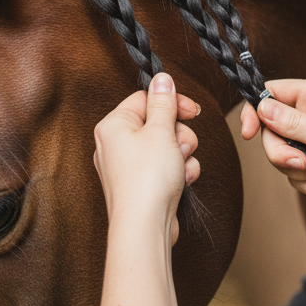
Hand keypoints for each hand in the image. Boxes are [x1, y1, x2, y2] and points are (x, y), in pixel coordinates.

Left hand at [93, 74, 200, 242]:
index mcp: (113, 125)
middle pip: (158, 122)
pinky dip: (179, 171)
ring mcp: (129, 166)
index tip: (191, 110)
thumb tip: (162, 79)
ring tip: (181, 167)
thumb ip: (164, 102)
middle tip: (182, 145)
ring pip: (167, 146)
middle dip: (180, 134)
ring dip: (183, 154)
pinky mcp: (142, 184)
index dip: (171, 103)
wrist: (144, 226)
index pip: (145, 98)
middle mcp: (116, 144)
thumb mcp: (161, 131)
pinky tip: (182, 181)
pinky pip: (166, 167)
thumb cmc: (146, 180)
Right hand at [240, 78, 305, 220]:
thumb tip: (260, 107)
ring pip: (282, 151)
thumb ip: (291, 123)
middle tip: (298, 163)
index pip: (271, 92)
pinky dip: (303, 178)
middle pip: (272, 127)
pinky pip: (295, 168)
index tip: (247, 134)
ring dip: (293, 167)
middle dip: (279, 150)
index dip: (255, 111)